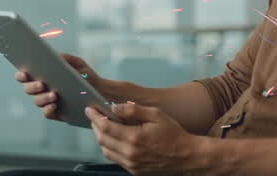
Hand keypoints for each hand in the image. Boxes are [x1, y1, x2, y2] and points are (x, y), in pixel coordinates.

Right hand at [16, 52, 113, 121]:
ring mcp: (48, 102)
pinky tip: (54, 105)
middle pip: (28, 89)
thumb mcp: (78, 63)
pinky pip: (46, 113)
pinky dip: (48, 109)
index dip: (21, 74)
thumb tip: (53, 56)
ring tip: (54, 94)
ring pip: (37, 101)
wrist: (100, 92)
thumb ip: (66, 58)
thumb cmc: (86, 75)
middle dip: (32, 86)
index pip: (26, 75)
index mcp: (43, 75)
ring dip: (42, 98)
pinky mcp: (56, 113)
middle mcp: (42, 90)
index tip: (24, 73)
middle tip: (42, 83)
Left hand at [87, 102, 208, 174]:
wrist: (186, 156)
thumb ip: (133, 110)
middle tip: (94, 115)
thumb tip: (114, 107)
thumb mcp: (155, 115)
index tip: (89, 108)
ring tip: (102, 126)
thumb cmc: (173, 133)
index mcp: (134, 138)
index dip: (94, 117)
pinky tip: (113, 138)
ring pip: (106, 151)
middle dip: (95, 126)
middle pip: (102, 140)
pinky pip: (115, 158)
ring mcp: (131, 164)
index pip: (105, 127)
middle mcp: (130, 154)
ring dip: (101, 138)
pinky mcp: (134, 171)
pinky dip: (110, 147)